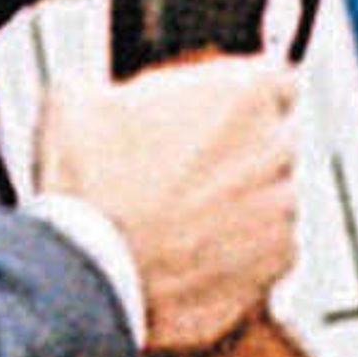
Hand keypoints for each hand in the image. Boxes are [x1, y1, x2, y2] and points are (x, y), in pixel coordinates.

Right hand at [34, 52, 299, 354]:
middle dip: (239, 153)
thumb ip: (112, 86)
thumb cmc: (91, 191)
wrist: (91, 274)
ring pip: (273, 196)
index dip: (239, 101)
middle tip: (186, 171)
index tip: (217, 116)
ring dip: (242, 204)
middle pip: (274, 140)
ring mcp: (280, 206)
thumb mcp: (77, 102)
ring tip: (184, 219)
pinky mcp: (278, 260)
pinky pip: (272, 248)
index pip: (274, 82)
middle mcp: (273, 146)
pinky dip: (244, 252)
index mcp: (241, 93)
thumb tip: (97, 92)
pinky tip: (196, 253)